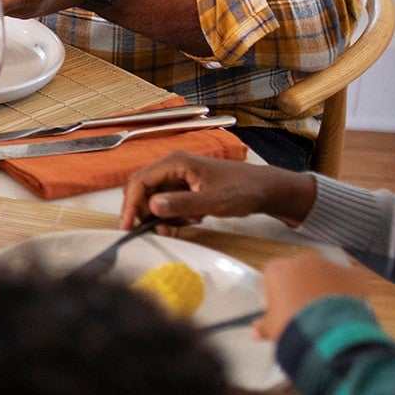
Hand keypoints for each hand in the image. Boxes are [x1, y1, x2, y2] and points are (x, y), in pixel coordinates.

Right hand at [121, 153, 317, 228]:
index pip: (140, 181)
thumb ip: (181, 204)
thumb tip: (150, 206)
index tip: (128, 227)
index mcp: (175, 163)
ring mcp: (178, 176)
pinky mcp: (185, 186)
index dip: (130, 205)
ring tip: (180, 227)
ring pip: (155, 198)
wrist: (266, 189)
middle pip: (143, 189)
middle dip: (144, 212)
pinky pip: (168, 202)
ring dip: (161, 216)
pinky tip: (190, 221)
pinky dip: (173, 215)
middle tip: (153, 231)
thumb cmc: (242, 191)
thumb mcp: (212, 201)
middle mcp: (172, 166)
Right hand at [255, 252, 373, 341]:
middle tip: (306, 311)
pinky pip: (351, 280)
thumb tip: (255, 332)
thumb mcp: (272, 328)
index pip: (274, 276)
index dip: (278, 292)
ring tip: (330, 313)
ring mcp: (329, 265)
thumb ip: (263, 327)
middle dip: (304, 286)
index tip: (282, 308)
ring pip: (326, 275)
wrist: (326, 330)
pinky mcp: (352, 274)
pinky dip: (351, 291)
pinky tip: (351, 309)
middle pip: (301, 272)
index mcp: (277, 270)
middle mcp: (302, 261)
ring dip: (327, 288)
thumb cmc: (292, 325)